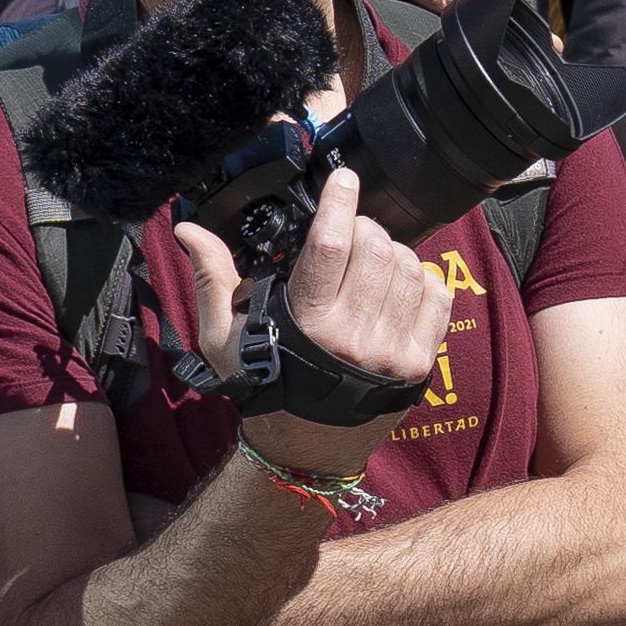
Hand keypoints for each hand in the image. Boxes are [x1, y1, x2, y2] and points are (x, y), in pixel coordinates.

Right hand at [174, 163, 452, 444]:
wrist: (306, 449)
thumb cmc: (263, 384)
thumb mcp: (225, 337)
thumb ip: (212, 277)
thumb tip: (187, 228)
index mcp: (307, 323)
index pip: (330, 246)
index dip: (339, 203)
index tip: (343, 176)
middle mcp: (354, 335)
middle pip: (375, 248)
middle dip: (362, 227)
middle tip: (348, 235)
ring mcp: (392, 350)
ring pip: (409, 267)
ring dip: (391, 252)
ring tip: (369, 264)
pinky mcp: (420, 363)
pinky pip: (438, 296)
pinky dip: (422, 279)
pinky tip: (399, 285)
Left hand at [333, 0, 505, 19]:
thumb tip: (464, 0)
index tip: (478, 14)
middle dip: (475, 8)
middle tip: (460, 24)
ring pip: (467, 6)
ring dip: (460, 18)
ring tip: (446, 27)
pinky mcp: (434, 2)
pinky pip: (451, 15)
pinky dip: (449, 25)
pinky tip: (440, 32)